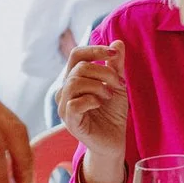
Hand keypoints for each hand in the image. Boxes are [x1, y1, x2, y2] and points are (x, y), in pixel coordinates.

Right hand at [57, 41, 129, 182]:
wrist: (114, 140)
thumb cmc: (112, 113)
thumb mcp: (117, 85)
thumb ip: (115, 65)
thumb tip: (118, 42)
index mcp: (74, 79)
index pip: (77, 54)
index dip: (95, 49)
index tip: (114, 54)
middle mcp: (65, 90)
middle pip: (79, 68)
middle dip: (104, 72)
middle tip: (119, 84)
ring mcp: (64, 106)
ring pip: (75, 83)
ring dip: (99, 86)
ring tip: (109, 96)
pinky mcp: (69, 121)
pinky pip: (75, 103)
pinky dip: (91, 99)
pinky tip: (99, 104)